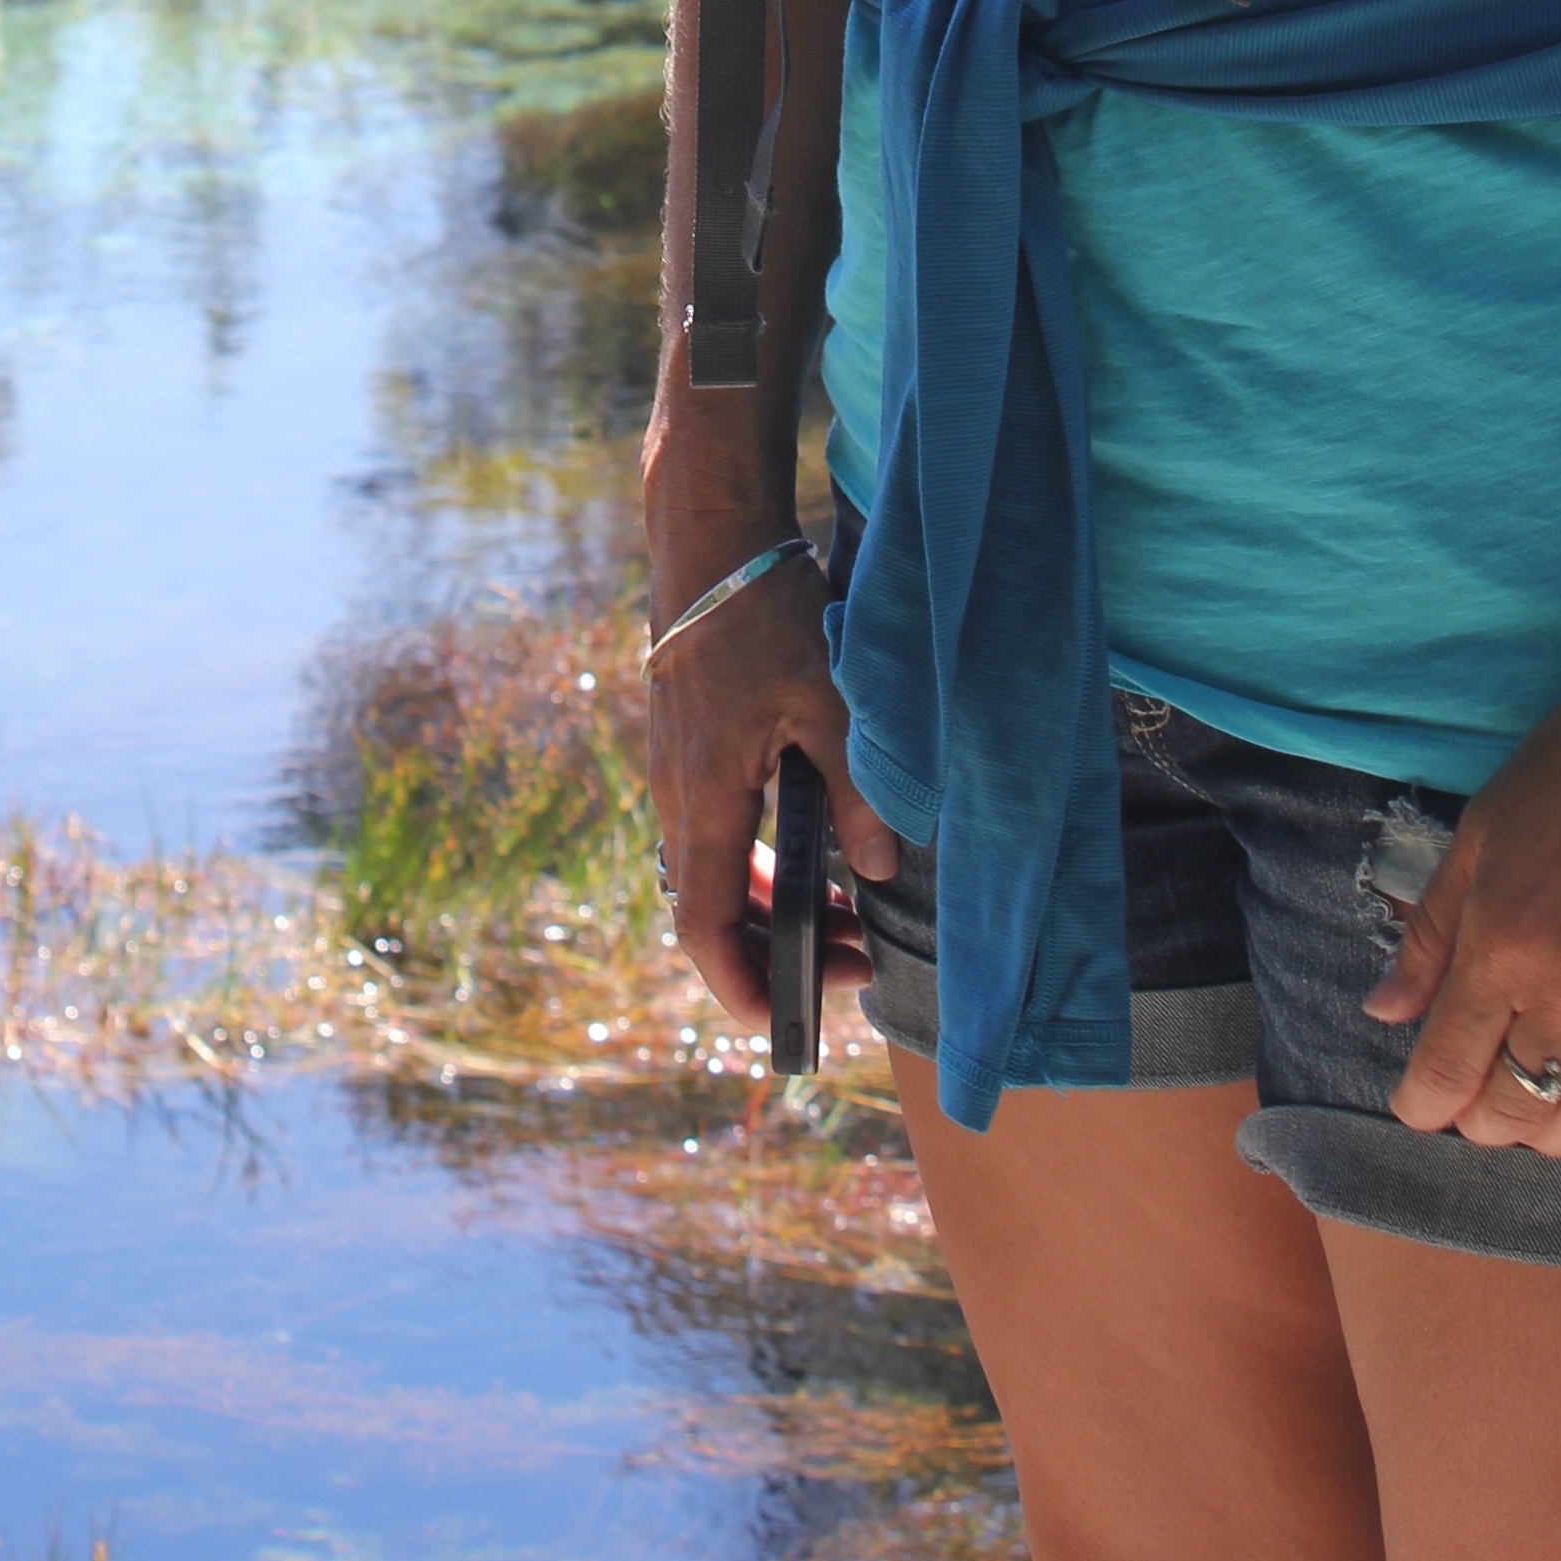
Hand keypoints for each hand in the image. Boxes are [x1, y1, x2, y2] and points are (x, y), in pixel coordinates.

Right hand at [644, 539, 899, 1027]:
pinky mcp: (688, 755)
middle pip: (711, 917)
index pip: (707, 930)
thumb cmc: (764, 616)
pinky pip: (716, 841)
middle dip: (779, 956)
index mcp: (706, 800)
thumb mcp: (828, 698)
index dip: (745, 988)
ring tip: (846, 918)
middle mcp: (679, 801)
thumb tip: (882, 869)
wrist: (710, 543)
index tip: (796, 1017)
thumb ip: (857, 786)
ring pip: (713, 880)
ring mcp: (678, 778)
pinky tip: (810, 859)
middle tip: (858, 960)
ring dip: (772, 912)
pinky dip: (760, 870)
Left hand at [1361, 592, 1560, 1149]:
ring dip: (1556, 1132)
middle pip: (1517, 1104)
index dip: (1424, 1104)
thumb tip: (1385, 1013)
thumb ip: (1432, 933)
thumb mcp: (1478, 834)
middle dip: (1484, 1123)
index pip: (1448, 1067)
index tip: (1418, 1107)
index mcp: (1501, 944)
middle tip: (1475, 1113)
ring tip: (1538, 1120)